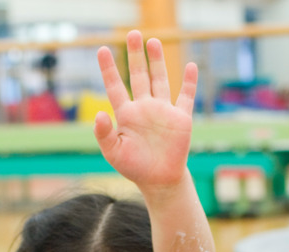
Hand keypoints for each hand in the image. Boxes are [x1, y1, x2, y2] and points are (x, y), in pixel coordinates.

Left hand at [94, 30, 196, 189]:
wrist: (159, 181)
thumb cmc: (134, 168)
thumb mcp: (114, 153)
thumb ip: (104, 134)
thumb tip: (98, 114)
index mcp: (126, 114)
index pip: (115, 86)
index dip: (109, 68)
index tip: (102, 50)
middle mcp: (144, 108)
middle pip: (139, 76)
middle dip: (135, 55)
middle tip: (132, 33)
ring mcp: (163, 111)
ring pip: (160, 80)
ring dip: (157, 61)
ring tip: (152, 41)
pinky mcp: (181, 118)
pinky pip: (186, 96)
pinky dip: (189, 82)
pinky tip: (190, 66)